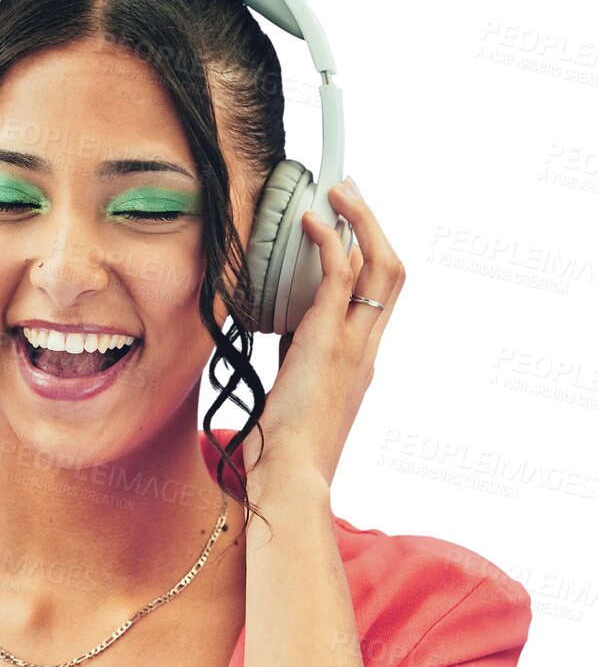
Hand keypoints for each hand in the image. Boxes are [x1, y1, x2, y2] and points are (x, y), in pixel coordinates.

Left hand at [239, 179, 404, 488]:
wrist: (289, 476)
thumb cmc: (281, 453)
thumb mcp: (288, 399)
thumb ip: (291, 368)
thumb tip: (275, 350)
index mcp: (359, 363)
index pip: (375, 298)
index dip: (366, 258)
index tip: (345, 231)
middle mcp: (366, 349)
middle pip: (392, 273)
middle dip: (374, 225)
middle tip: (350, 192)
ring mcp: (355, 345)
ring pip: (380, 266)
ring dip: (361, 220)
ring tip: (340, 190)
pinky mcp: (330, 341)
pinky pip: (341, 277)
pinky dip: (331, 241)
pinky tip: (313, 222)